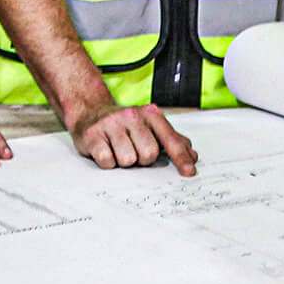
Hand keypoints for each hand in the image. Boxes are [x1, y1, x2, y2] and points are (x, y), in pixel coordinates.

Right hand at [67, 98, 197, 176]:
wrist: (90, 111)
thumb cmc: (124, 124)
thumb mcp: (150, 127)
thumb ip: (173, 140)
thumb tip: (192, 156)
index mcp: (150, 114)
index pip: (170, 139)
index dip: (181, 158)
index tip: (189, 172)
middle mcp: (131, 116)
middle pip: (149, 154)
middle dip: (142, 159)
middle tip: (134, 151)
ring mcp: (111, 124)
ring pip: (128, 159)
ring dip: (124, 161)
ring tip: (118, 150)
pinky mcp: (92, 135)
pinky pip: (107, 161)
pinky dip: (108, 162)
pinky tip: (106, 151)